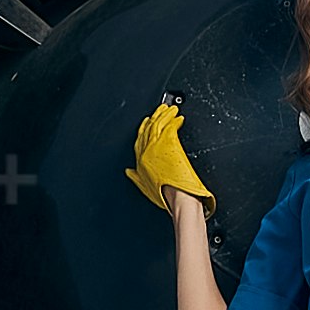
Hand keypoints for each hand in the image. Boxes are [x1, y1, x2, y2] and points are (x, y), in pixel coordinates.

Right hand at [126, 93, 212, 212]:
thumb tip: (129, 172)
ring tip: (171, 110)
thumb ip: (137, 177)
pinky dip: (173, 120)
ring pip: (157, 125)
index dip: (143, 129)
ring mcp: (156, 148)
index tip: (147, 121)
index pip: (139, 141)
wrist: (180, 199)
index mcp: (140, 163)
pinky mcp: (167, 144)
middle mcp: (145, 153)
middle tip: (160, 110)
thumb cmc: (167, 197)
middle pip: (147, 130)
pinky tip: (178, 117)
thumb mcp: (146, 187)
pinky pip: (168, 126)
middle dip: (153, 118)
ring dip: (164, 115)